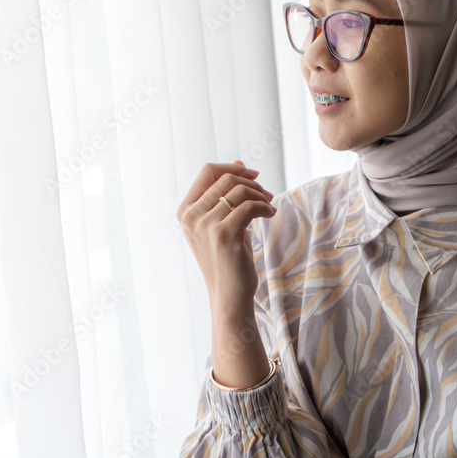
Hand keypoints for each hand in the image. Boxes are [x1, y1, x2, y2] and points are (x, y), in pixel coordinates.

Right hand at [176, 159, 275, 314]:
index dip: (232, 168)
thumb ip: (226, 193)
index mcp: (185, 211)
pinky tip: (271, 215)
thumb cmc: (227, 259)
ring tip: (269, 206)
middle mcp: (191, 216)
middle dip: (251, 183)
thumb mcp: (223, 221)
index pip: (207, 171)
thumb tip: (239, 162)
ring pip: (240, 191)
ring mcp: (205, 226)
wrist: (229, 295)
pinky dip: (265, 207)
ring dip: (261, 195)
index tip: (253, 175)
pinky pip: (250, 206)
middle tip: (266, 195)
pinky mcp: (224, 235)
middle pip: (226, 178)